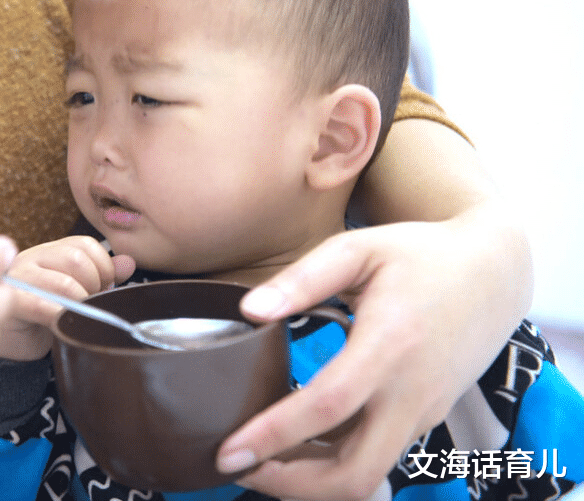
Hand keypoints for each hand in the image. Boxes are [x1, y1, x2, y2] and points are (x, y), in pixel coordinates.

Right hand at [0, 236, 135, 360]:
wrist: (5, 340)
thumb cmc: (39, 317)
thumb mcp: (75, 293)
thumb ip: (101, 277)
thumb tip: (128, 263)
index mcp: (51, 251)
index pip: (86, 245)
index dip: (103, 268)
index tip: (103, 290)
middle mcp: (33, 257)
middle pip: (77, 259)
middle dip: (93, 286)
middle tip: (88, 305)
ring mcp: (19, 277)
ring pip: (63, 283)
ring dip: (78, 304)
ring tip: (74, 316)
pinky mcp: (9, 301)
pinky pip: (41, 305)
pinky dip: (58, 316)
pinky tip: (59, 324)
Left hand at [216, 203, 529, 500]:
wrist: (495, 271)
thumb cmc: (421, 254)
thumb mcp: (358, 248)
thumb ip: (301, 278)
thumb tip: (248, 310)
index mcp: (390, 344)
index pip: (327, 406)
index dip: (274, 435)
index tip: (229, 451)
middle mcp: (411, 391)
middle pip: (354, 472)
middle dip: (290, 484)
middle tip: (237, 466)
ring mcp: (423, 411)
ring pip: (367, 475)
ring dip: (310, 481)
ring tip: (258, 460)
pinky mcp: (425, 418)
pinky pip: (378, 457)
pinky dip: (334, 464)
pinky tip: (297, 445)